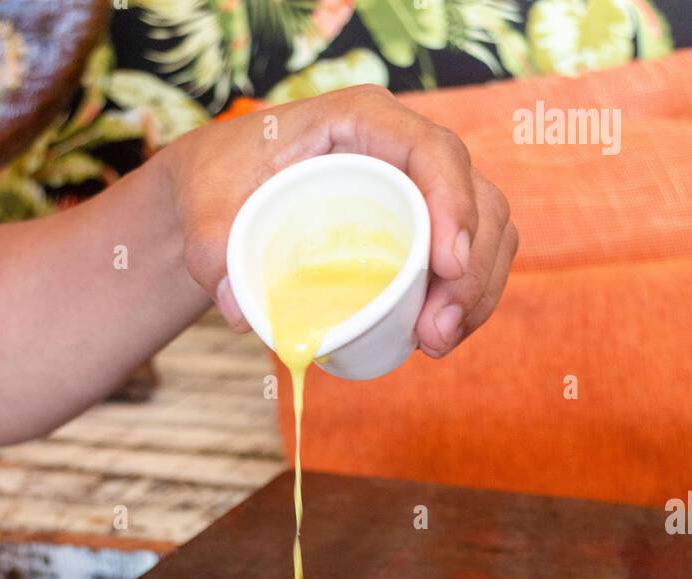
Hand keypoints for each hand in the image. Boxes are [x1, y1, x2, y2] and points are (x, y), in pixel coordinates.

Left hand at [162, 86, 517, 358]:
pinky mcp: (424, 225)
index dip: (454, 204)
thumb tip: (239, 311)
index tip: (448, 266)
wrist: (223, 196)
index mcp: (360, 122)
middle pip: (475, 195)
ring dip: (477, 291)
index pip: (432, 151)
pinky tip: (440, 337)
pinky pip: (472, 256)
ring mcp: (420, 187)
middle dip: (472, 270)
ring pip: (487, 229)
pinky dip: (468, 297)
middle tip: (436, 334)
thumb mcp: (204, 212)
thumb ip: (212, 252)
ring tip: (436, 343)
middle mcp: (403, 147)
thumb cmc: (220, 186)